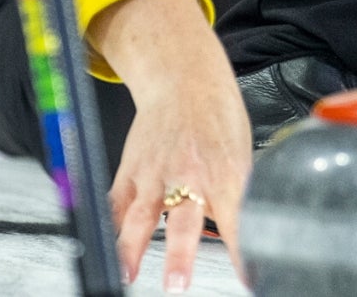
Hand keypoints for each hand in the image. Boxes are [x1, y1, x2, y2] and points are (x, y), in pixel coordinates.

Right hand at [90, 0, 250, 291]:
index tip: (249, 277)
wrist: (183, 80)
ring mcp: (155, 173)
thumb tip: (244, 235)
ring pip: (140, 214)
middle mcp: (188, 175)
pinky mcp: (131, 170)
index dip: (241, 252)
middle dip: (179, 255)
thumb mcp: (241, 156)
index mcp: (224, 173)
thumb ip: (236, 197)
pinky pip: (117, 203)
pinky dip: (111, 227)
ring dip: (133, 247)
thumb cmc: (217, 118)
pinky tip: (107, 247)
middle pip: (182, 221)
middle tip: (176, 284)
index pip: (236, 221)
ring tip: (128, 273)